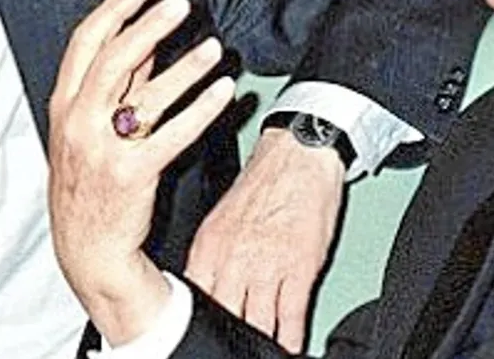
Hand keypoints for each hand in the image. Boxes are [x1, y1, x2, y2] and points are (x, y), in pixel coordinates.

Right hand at [47, 0, 236, 345]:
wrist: (86, 249)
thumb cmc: (89, 183)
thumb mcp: (86, 130)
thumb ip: (115, 86)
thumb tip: (148, 41)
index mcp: (64, 105)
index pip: (85, 44)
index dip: (114, 10)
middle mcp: (79, 122)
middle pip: (114, 60)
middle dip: (148, 25)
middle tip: (179, 3)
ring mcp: (103, 149)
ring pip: (147, 96)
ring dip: (185, 67)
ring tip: (214, 47)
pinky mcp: (132, 174)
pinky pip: (173, 134)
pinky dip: (201, 109)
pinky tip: (224, 90)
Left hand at [185, 127, 344, 351]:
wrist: (298, 154)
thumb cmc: (263, 182)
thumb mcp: (219, 218)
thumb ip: (210, 255)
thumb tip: (203, 286)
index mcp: (208, 247)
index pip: (194, 300)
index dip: (196, 323)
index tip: (201, 333)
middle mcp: (234, 260)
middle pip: (224, 317)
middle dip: (228, 335)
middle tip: (230, 346)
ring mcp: (267, 267)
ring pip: (258, 323)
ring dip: (260, 339)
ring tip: (261, 349)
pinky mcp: (300, 268)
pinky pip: (291, 315)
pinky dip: (290, 335)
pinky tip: (288, 343)